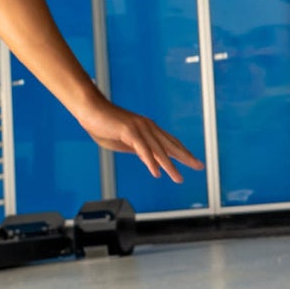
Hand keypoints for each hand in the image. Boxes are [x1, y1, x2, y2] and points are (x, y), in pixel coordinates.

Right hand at [81, 101, 204, 183]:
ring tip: (178, 178)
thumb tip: (150, 160)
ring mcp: (140, 127)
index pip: (170, 142)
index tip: (193, 161)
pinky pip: (143, 149)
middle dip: (186, 157)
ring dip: (170, 166)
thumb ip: (138, 149)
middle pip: (171, 145)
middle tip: (199, 166)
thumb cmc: (103, 124)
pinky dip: (151, 162)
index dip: (183, 152)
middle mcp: (148, 126)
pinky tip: (156, 172)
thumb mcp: (124, 142)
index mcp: (148, 128)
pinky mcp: (130, 130)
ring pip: (159, 150)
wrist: (89, 109)